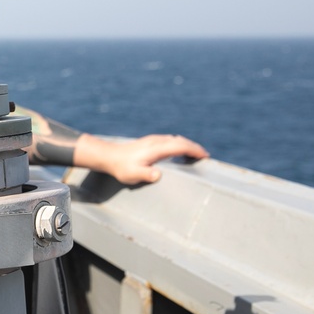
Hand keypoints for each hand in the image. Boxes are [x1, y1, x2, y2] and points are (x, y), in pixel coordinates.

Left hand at [85, 133, 208, 183]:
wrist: (109, 156)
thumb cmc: (122, 167)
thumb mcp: (133, 174)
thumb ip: (146, 174)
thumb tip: (158, 175)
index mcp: (156, 149)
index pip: (180, 146)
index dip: (193, 150)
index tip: (204, 156)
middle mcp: (156, 141)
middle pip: (180, 141)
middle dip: (194, 147)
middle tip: (205, 156)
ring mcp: (153, 140)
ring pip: (175, 139)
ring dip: (186, 144)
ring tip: (195, 153)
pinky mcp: (149, 141)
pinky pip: (169, 140)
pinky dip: (179, 144)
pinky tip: (179, 150)